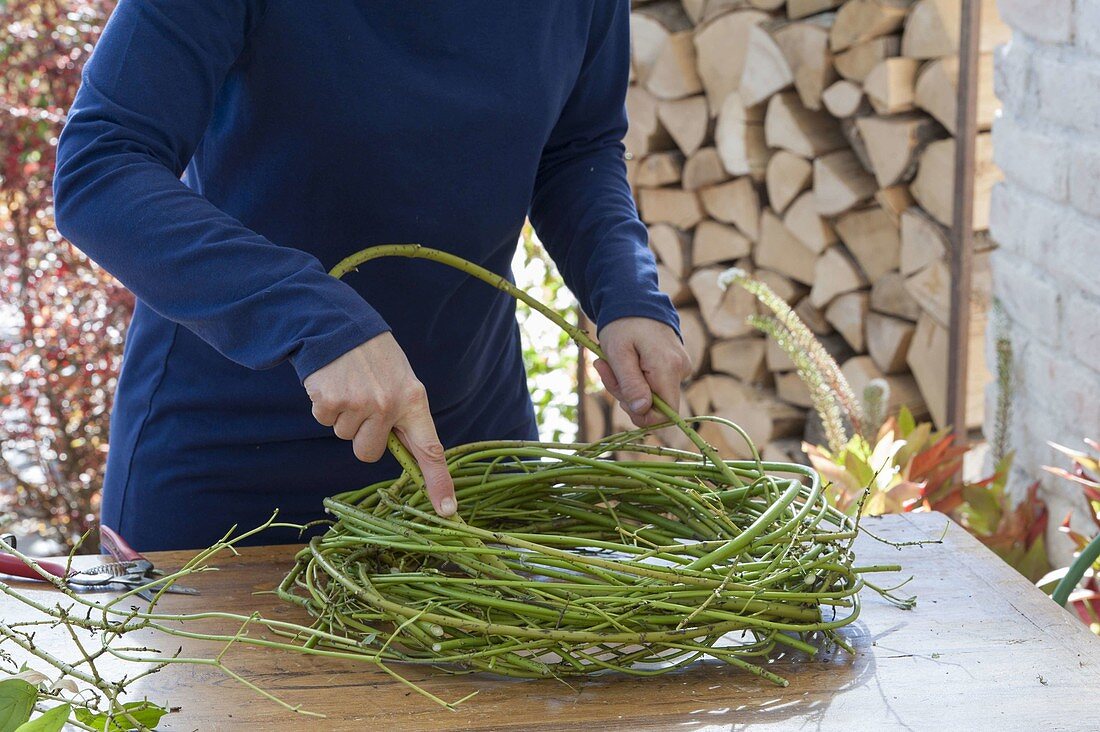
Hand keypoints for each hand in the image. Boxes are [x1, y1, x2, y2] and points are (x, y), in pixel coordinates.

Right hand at [303, 332, 456, 516]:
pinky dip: (325, 406)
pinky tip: (332, 382)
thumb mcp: (401, 380)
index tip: (447, 511)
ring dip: (343, 415)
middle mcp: (388, 406)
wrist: (339, 324)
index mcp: (414, 400)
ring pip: (345, 436)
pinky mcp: (330, 401)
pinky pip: (325, 421)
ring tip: (349, 384)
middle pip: (369, 452)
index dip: (438, 482)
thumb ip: (404, 415)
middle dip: (362, 435)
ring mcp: (359, 405)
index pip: (430, 450)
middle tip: (364, 402)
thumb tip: (407, 454)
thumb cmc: (375, 356)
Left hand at [594, 317, 691, 427]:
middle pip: (657, 406)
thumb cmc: (623, 325)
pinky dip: (636, 379)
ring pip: (654, 396)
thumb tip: (642, 411)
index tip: (620, 400)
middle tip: (605, 371)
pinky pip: (655, 385)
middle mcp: (681, 370)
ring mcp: (681, 368)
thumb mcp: (618, 354)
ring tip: (610, 363)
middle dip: (627, 396)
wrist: (635, 300)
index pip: (666, 414)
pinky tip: (624, 362)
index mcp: (668, 368)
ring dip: (627, 386)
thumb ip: (631, 383)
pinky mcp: (676, 366)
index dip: (643, 417)